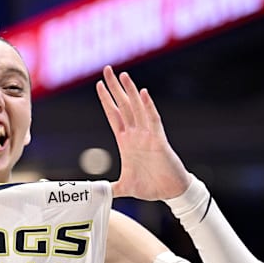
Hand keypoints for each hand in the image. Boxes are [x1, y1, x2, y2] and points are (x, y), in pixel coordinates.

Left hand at [96, 65, 189, 199]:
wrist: (170, 193)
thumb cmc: (150, 187)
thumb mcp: (123, 188)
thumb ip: (108, 188)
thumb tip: (93, 194)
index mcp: (125, 142)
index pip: (113, 115)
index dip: (106, 100)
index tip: (99, 84)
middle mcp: (135, 134)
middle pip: (123, 105)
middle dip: (114, 88)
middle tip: (106, 68)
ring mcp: (147, 136)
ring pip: (137, 108)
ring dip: (130, 91)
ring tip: (122, 75)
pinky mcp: (159, 141)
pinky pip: (153, 120)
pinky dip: (147, 106)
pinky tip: (142, 93)